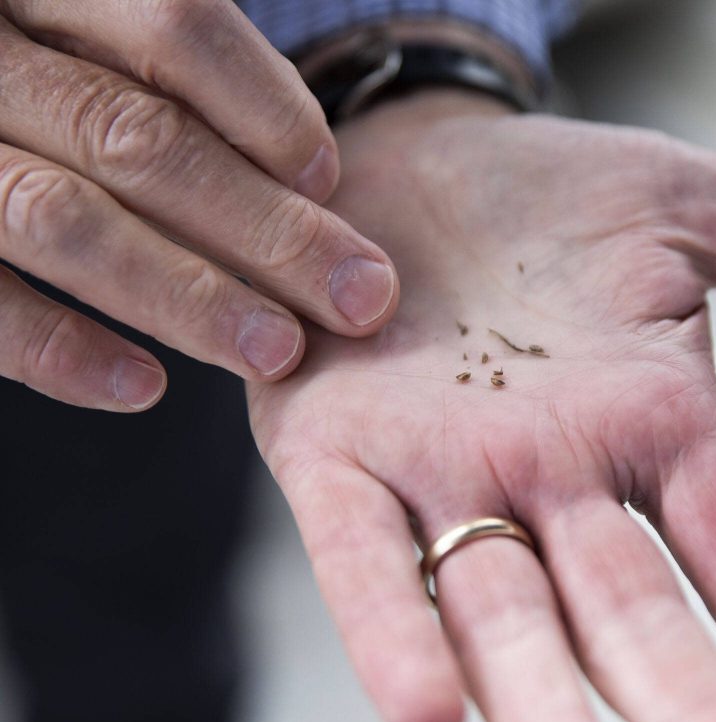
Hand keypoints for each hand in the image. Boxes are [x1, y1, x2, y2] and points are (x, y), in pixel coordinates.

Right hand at [0, 1, 398, 410]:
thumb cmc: (51, 62)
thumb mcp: (99, 23)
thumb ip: (181, 68)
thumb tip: (310, 175)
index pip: (173, 22)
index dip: (265, 107)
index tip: (327, 178)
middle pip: (137, 140)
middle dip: (265, 232)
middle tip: (360, 299)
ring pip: (62, 219)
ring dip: (187, 298)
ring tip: (278, 350)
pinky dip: (59, 349)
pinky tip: (145, 387)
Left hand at [248, 91, 715, 721]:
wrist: (400, 162)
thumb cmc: (547, 197)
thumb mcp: (696, 206)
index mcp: (656, 429)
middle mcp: (557, 482)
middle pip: (639, 621)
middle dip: (698, 718)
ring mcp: (445, 479)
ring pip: (505, 617)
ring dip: (544, 712)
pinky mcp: (336, 458)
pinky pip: (365, 556)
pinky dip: (392, 627)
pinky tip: (427, 711)